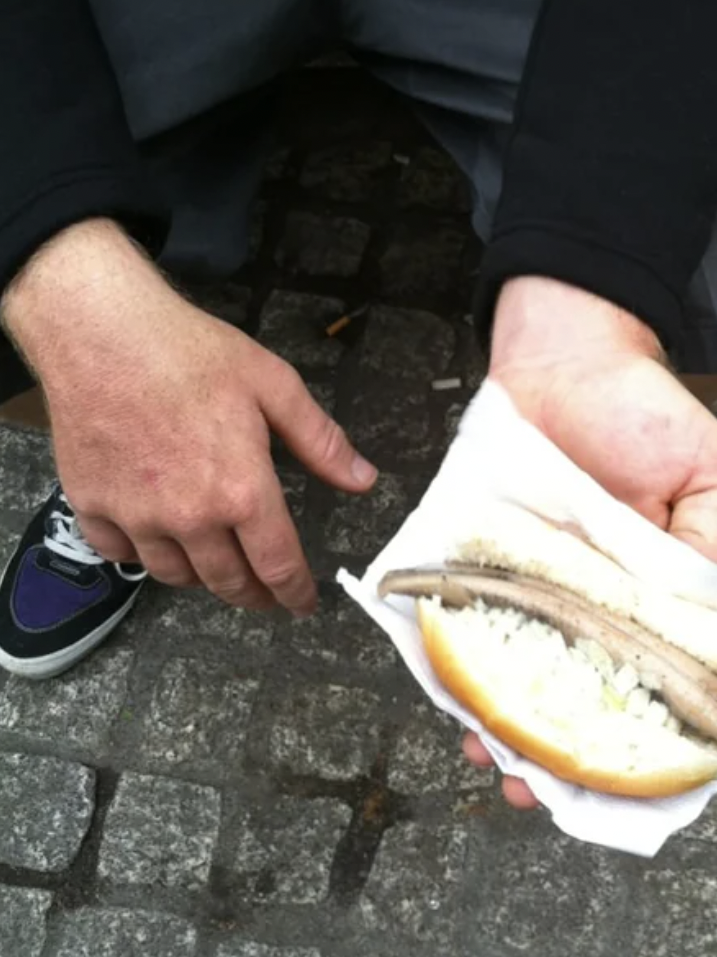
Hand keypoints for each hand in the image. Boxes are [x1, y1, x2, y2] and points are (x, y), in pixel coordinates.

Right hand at [2, 219, 376, 614]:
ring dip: (204, 579)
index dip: (295, 593)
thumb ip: (320, 441)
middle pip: (229, 582)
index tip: (302, 605)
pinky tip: (157, 544)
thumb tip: (363, 480)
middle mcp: (190, 518)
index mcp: (242, 492)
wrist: (98, 329)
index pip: (278, 566)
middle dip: (254, 595)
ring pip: (176, 575)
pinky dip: (143, 556)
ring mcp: (136, 516)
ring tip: (218, 569)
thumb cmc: (190, 352)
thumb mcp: (274, 386)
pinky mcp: (92, 505)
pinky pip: (122, 554)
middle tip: (265, 595)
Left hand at [461, 276, 716, 808]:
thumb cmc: (643, 405)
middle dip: (550, 737)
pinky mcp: (478, 549)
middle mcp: (580, 592)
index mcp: (641, 588)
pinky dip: (452, 647)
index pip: (637, 671)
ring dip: (497, 708)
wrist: (566, 346)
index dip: (628, 724)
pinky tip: (448, 686)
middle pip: (564, 678)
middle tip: (532, 786)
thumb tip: (695, 617)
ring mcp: (526, 575)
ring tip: (487, 752)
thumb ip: (706, 543)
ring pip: (509, 656)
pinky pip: (462, 606)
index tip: (612, 773)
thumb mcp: (708, 470)